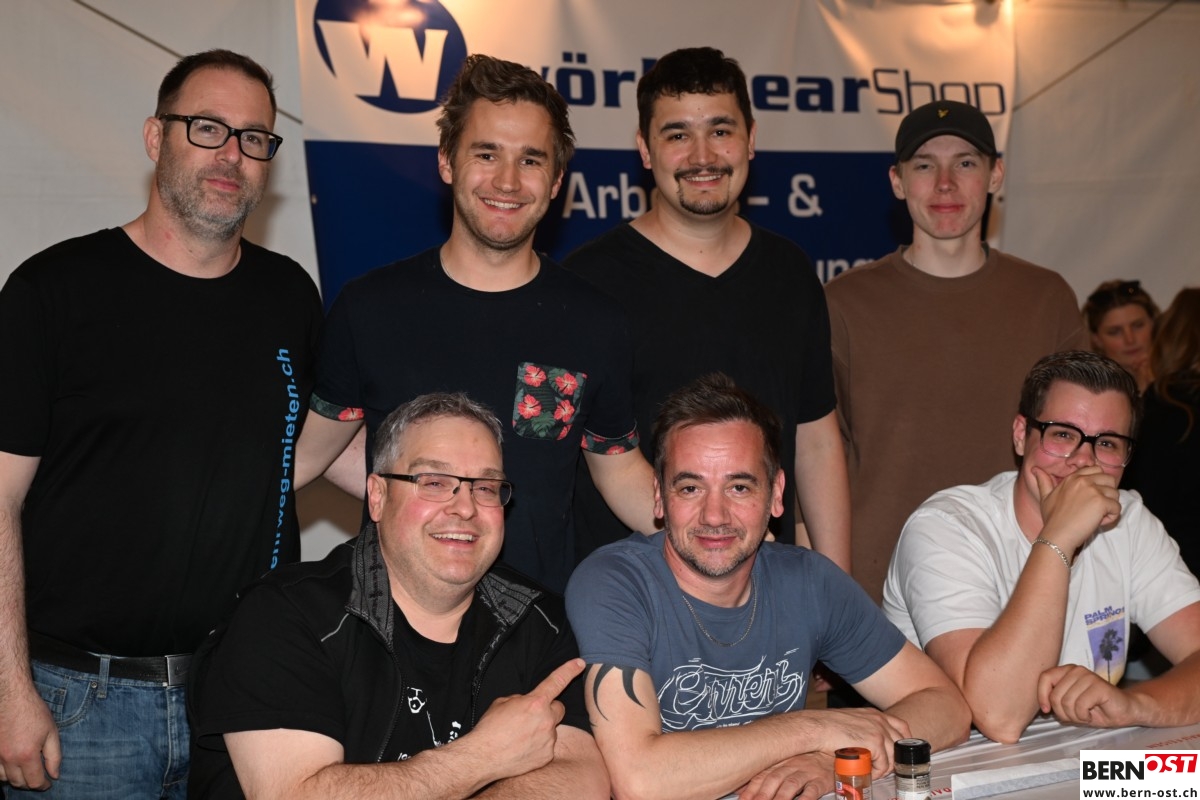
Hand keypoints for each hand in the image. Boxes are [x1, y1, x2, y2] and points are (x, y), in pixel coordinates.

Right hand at [0, 681, 59, 789]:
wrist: (11, 697)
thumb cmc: (33, 712)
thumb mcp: (51, 732)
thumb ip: (54, 757)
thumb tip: (55, 775)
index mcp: (27, 755)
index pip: (35, 782)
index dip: (44, 785)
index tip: (49, 783)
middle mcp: (8, 759)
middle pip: (18, 783)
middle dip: (31, 783)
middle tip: (39, 778)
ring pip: (4, 779)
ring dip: (16, 778)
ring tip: (26, 772)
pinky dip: (3, 772)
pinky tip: (12, 765)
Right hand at [466, 658, 583, 778]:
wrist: (483, 757)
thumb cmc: (490, 729)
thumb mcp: (502, 703)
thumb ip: (521, 700)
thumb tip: (527, 704)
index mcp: (535, 703)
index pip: (556, 681)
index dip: (569, 670)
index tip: (579, 663)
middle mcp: (546, 720)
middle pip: (558, 709)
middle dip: (548, 710)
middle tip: (531, 717)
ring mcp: (548, 740)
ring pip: (551, 729)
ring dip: (540, 730)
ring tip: (520, 737)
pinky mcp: (547, 756)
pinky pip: (547, 746)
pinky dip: (537, 746)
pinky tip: (522, 749)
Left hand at [737, 752, 832, 799]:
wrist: (831, 752)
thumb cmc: (805, 761)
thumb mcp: (784, 764)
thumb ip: (765, 775)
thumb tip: (741, 787)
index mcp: (780, 762)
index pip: (761, 775)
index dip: (750, 788)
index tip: (743, 799)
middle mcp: (791, 765)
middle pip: (773, 780)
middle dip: (762, 794)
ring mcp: (806, 772)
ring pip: (790, 785)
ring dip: (780, 798)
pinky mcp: (820, 780)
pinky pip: (812, 790)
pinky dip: (805, 799)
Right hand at [805, 707, 909, 776]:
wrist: (817, 727)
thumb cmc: (827, 725)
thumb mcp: (851, 722)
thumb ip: (863, 729)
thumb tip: (868, 745)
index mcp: (874, 713)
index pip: (901, 726)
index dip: (903, 741)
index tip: (898, 753)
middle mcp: (880, 720)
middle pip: (900, 743)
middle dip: (895, 758)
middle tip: (883, 767)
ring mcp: (879, 730)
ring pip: (893, 756)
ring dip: (884, 768)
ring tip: (871, 771)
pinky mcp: (875, 742)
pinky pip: (883, 764)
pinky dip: (876, 772)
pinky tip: (866, 772)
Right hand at [1033, 466, 1120, 552]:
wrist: (1056, 535)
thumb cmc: (1052, 519)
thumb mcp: (1045, 497)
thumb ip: (1043, 482)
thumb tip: (1034, 469)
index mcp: (1072, 478)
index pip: (1096, 469)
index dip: (1099, 483)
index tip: (1092, 497)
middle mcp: (1083, 480)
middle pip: (1110, 480)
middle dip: (1108, 493)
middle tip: (1097, 507)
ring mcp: (1093, 490)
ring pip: (1115, 494)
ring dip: (1110, 507)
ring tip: (1096, 517)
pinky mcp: (1101, 502)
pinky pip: (1117, 508)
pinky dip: (1111, 518)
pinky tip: (1098, 523)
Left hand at [1037, 663, 1139, 727]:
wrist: (1124, 711)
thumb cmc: (1096, 708)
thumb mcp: (1070, 704)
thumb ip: (1055, 699)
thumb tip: (1042, 705)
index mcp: (1067, 671)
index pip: (1045, 678)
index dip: (1042, 696)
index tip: (1046, 710)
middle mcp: (1076, 670)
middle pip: (1055, 696)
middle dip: (1063, 713)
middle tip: (1076, 716)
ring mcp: (1088, 676)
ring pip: (1067, 702)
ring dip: (1075, 716)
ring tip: (1085, 714)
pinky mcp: (1098, 686)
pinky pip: (1080, 706)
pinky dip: (1084, 716)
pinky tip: (1092, 714)